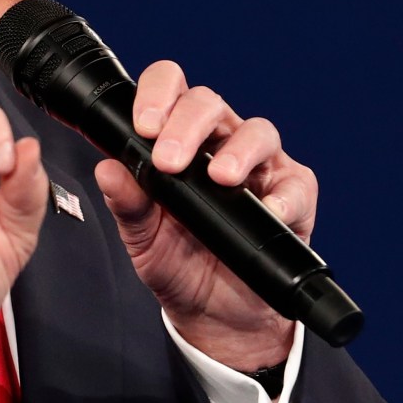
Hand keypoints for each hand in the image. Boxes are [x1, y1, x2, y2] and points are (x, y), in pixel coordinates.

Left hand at [93, 61, 313, 369]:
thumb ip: (126, 202)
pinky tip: (266, 210)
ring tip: (220, 178)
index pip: (168, 89)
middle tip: (168, 160)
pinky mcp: (293, 195)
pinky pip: (295, 185)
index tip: (141, 126)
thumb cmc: (177, 261)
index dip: (156, 95)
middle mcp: (219, 140)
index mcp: (176, 136)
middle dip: (186, 125)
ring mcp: (259, 165)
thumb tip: (107, 169)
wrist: (214, 314)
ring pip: (257, 132)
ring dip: (237, 152)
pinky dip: (282, 196)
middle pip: (208, 103)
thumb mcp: (141, 237)